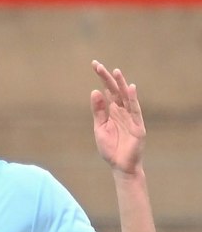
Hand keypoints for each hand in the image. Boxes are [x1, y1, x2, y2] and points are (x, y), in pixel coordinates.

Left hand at [91, 61, 144, 176]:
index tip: (94, 65)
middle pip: (115, 91)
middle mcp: (122, 111)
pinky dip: (133, 99)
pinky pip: (135, 110)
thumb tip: (95, 91)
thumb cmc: (110, 148)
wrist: (120, 166)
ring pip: (126, 98)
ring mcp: (131, 118)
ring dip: (121, 85)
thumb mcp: (100, 127)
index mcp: (113, 111)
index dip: (102, 79)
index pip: (107, 91)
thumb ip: (98, 110)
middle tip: (98, 65)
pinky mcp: (138, 126)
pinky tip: (130, 88)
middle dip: (107, 78)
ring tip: (116, 72)